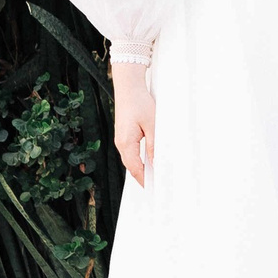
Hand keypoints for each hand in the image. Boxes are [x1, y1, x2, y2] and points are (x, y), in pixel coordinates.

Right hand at [111, 61, 155, 183]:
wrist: (129, 87)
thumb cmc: (140, 103)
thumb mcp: (152, 125)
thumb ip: (154, 145)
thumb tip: (156, 162)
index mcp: (126, 143)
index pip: (135, 168)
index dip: (144, 180)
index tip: (153, 189)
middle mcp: (121, 143)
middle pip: (131, 166)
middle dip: (143, 177)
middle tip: (156, 186)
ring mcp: (121, 139)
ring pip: (131, 160)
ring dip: (141, 169)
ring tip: (154, 177)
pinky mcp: (124, 135)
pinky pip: (131, 152)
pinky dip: (139, 160)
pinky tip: (148, 161)